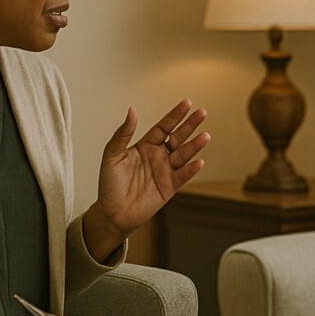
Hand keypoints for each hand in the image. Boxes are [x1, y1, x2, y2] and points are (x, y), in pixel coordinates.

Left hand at [83, 100, 209, 257]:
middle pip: (178, 137)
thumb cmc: (109, 184)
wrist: (112, 212)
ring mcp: (165, 171)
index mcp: (145, 146)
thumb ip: (123, 133)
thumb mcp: (112, 155)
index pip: (164, 127)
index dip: (175, 116)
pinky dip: (191, 170)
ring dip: (194, 146)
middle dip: (190, 125)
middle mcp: (158, 156)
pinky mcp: (169, 187)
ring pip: (183, 155)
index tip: (187, 103)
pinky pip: (182, 176)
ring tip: (205, 136)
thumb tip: (131, 111)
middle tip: (202, 113)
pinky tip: (198, 161)